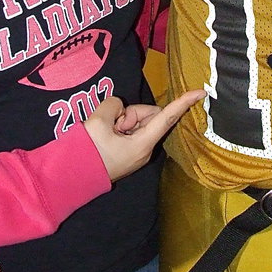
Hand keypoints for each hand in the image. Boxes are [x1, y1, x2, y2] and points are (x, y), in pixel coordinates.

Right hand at [84, 90, 204, 181]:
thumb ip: (113, 105)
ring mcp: (136, 153)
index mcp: (142, 144)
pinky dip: (119, 128)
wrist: (71, 179)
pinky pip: (129, 132)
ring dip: (122, 120)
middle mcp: (145, 149)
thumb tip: (119, 108)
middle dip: (131, 112)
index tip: (200, 92)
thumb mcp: (98, 121)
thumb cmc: (87, 153)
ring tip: (104, 132)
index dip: (183, 103)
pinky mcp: (127, 154)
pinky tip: (105, 136)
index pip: (167, 117)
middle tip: (112, 123)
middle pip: (148, 117)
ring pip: (137, 123)